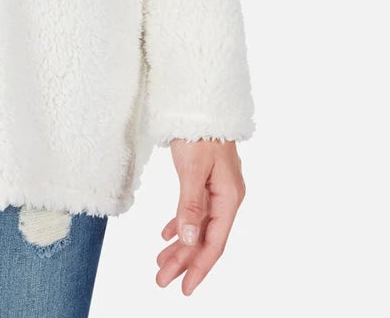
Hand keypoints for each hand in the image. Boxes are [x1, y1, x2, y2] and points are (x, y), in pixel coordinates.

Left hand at [155, 138, 245, 294]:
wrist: (200, 102)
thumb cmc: (199, 131)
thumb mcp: (192, 169)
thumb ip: (191, 206)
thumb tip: (189, 241)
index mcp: (228, 197)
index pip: (214, 242)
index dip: (199, 267)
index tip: (184, 288)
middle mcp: (226, 196)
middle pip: (204, 237)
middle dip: (184, 261)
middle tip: (161, 280)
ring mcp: (216, 188)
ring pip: (198, 226)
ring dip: (180, 245)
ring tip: (160, 263)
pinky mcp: (205, 180)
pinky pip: (194, 210)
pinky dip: (181, 223)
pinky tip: (167, 235)